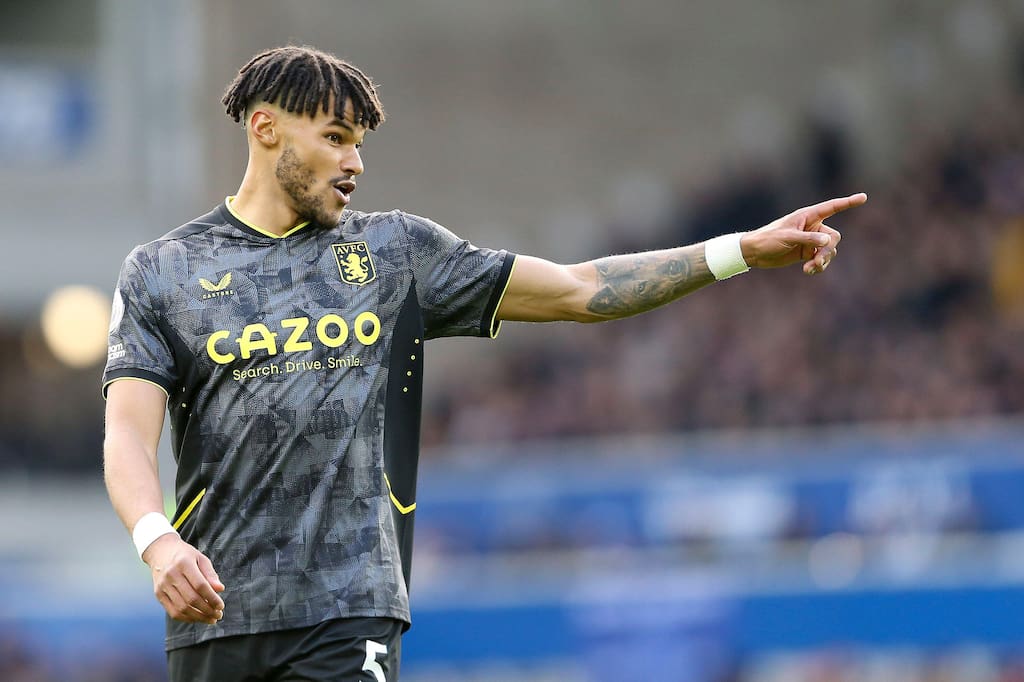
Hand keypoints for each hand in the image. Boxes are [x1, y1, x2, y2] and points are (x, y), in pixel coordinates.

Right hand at [143, 534, 225, 624]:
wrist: (160, 551)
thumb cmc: (185, 555)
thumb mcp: (200, 558)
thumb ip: (210, 574)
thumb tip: (220, 589)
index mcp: (184, 563)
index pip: (200, 585)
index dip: (212, 598)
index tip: (221, 606)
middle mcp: (171, 575)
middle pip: (191, 599)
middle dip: (207, 610)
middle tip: (218, 614)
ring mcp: (162, 586)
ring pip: (182, 608)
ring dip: (198, 617)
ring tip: (211, 619)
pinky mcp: (158, 594)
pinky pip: (172, 611)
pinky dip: (186, 618)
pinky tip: (197, 618)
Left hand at [740, 193, 866, 273]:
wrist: (755, 253)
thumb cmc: (768, 239)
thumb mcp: (788, 237)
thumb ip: (808, 239)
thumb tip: (828, 241)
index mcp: (808, 216)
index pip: (832, 208)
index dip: (848, 203)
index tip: (864, 197)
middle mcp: (812, 227)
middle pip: (833, 237)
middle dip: (827, 250)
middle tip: (817, 260)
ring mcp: (810, 240)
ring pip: (828, 250)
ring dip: (823, 260)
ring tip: (810, 268)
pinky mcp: (807, 253)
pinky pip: (821, 259)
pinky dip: (818, 266)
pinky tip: (809, 271)